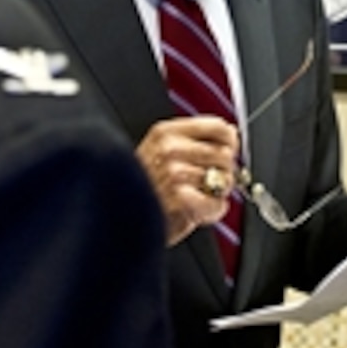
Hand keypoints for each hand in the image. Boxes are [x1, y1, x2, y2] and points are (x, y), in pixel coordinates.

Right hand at [135, 116, 239, 245]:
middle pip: (225, 154)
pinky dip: (212, 212)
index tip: (229, 150)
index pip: (218, 126)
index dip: (229, 141)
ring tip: (198, 198)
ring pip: (224, 179)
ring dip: (217, 194)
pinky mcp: (181, 200)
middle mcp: (170, 149)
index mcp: (165, 133)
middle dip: (223, 172)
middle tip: (208, 183)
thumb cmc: (139, 189)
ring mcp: (175, 174)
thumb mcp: (158, 150)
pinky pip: (218, 204)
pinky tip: (198, 212)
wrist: (115, 221)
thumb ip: (193, 140)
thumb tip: (231, 132)